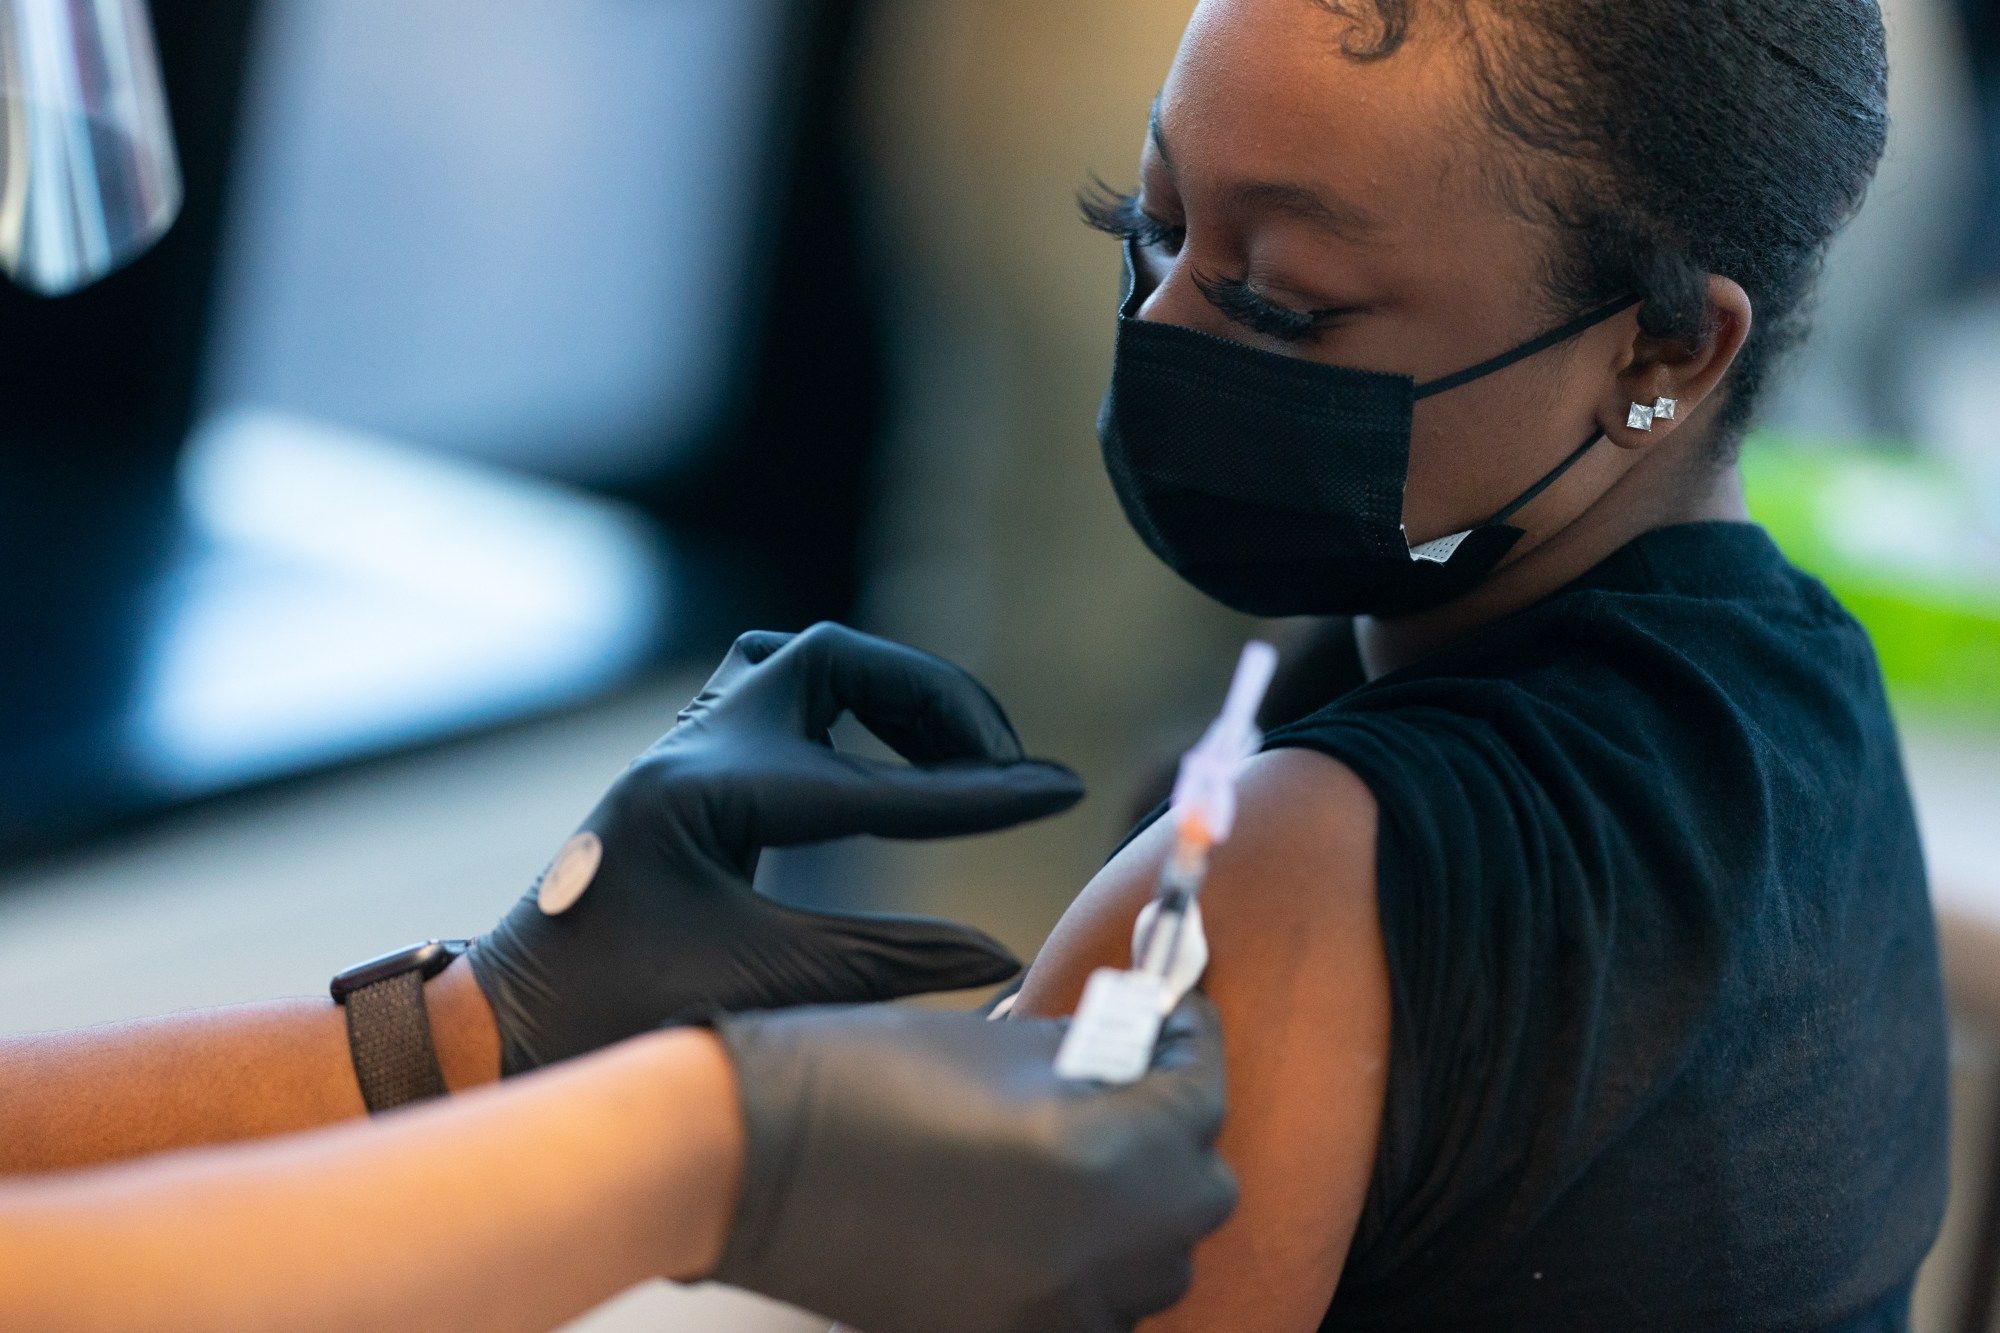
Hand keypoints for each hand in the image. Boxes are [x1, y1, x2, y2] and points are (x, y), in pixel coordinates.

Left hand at [468, 623, 1083, 1073]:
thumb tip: (1000, 959)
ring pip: (800, 659)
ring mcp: (682, 747)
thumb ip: (887, 963)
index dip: (979, 793)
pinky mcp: (686, 766)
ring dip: (887, 692)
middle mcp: (691, 747)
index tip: (1061, 791)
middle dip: (934, 703)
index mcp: (705, 792)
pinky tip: (878, 756)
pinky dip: (841, 707)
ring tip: (954, 755)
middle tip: (1002, 767)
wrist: (507, 1026)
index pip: (874, 782)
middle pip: (833, 659)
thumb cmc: (612, 1015)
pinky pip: (772, 689)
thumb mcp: (761, 991)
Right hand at [710, 995, 1237, 1332]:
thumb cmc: (852, 1077)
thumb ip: (1088, 1055)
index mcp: (1099, 1151)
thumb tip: (1140, 1054)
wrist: (745, 1158)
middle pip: (1201, 1193)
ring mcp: (1052, 1308)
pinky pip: (1094, 1309)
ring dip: (1143, 1210)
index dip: (1194, 1049)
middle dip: (1179, 1134)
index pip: (1202, 1095)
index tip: (1181, 1027)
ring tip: (1091, 1161)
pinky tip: (1046, 1222)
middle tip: (1137, 1089)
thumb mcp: (996, 1041)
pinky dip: (1090, 1269)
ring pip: (1157, 1264)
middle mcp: (1093, 1244)